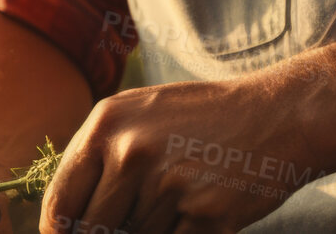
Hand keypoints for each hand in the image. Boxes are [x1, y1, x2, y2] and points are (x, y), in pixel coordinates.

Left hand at [39, 76, 322, 233]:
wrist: (277, 115)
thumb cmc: (201, 118)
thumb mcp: (139, 114)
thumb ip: (98, 157)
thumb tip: (61, 218)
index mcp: (106, 125)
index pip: (60, 203)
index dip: (58, 232)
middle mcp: (131, 153)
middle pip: (94, 230)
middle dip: (110, 232)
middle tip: (145, 206)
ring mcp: (168, 186)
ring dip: (154, 228)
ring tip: (181, 193)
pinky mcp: (204, 216)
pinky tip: (200, 207)